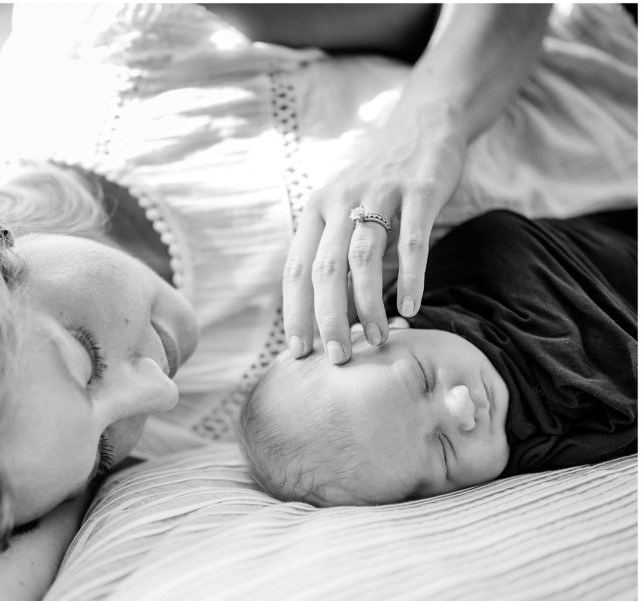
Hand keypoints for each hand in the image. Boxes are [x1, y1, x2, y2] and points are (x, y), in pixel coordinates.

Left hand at [282, 108, 467, 363]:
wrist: (422, 127)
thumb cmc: (379, 188)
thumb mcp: (346, 217)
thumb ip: (337, 261)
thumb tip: (330, 321)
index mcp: (314, 211)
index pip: (296, 270)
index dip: (294, 313)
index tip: (298, 352)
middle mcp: (339, 201)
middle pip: (324, 270)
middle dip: (327, 319)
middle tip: (337, 358)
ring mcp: (378, 194)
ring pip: (363, 259)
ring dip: (367, 305)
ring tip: (376, 339)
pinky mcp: (419, 189)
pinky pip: (411, 240)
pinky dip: (411, 277)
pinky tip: (411, 307)